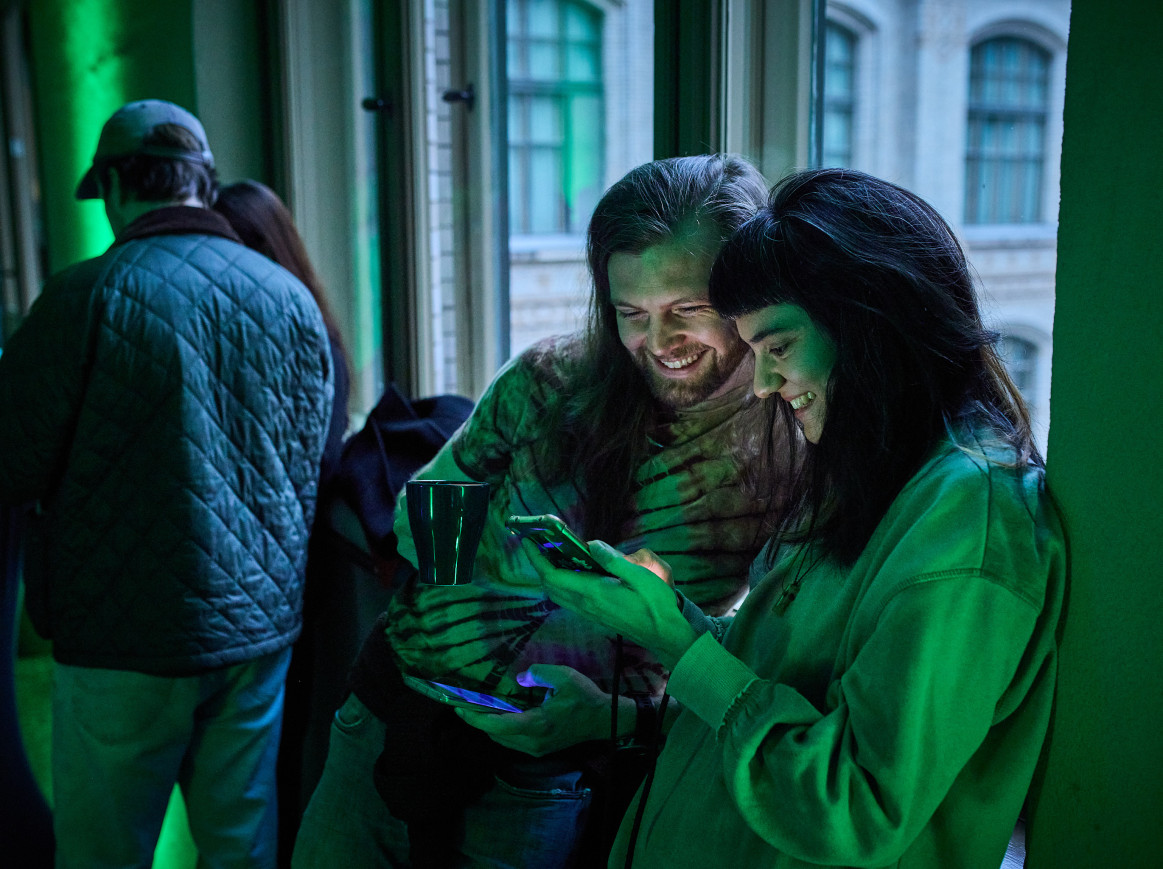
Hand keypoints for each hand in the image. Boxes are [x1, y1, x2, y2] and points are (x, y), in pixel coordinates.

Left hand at [455, 664, 632, 754]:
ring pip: (502, 740)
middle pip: (495, 735)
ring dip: (488, 726)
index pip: (496, 725)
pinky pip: (512, 741)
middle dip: (476, 721)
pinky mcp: (539, 749)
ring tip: (476, 710)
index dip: (475, 718)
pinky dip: (500, 730)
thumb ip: (539, 674)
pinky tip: (497, 716)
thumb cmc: (585, 698)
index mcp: (536, 725)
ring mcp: (536, 749)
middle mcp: (532, 742)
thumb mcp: (565, 677)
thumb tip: (520, 678)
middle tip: (462, 705)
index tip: (459, 707)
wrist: (605, 720)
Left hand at [526, 539, 698, 669]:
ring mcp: (590, 613)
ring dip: (550, 576)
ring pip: (558, 595)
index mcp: (593, 592)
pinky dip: (563, 584)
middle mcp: (586, 605)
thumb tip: (591, 545)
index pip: (553, 576)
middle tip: (539, 544)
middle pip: (550, 587)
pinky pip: (570, 600)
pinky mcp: (596, 616)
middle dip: (540, 565)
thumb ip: (613, 560)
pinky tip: (574, 572)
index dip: (537, 558)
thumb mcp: (639, 576)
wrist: (665, 634)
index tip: (529, 541)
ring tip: (553, 555)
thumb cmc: (655, 604)